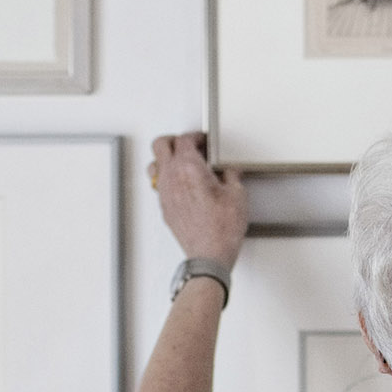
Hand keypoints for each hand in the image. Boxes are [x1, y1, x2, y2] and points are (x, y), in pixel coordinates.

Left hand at [149, 133, 247, 268]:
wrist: (209, 256)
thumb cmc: (222, 229)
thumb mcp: (237, 195)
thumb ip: (232, 175)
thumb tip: (230, 172)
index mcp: (189, 168)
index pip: (185, 139)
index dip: (196, 136)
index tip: (204, 141)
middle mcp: (172, 178)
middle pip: (160, 144)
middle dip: (174, 140)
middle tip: (189, 145)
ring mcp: (165, 193)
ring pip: (154, 164)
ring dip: (166, 158)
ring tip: (182, 163)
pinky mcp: (164, 207)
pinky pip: (159, 184)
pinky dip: (168, 178)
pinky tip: (182, 185)